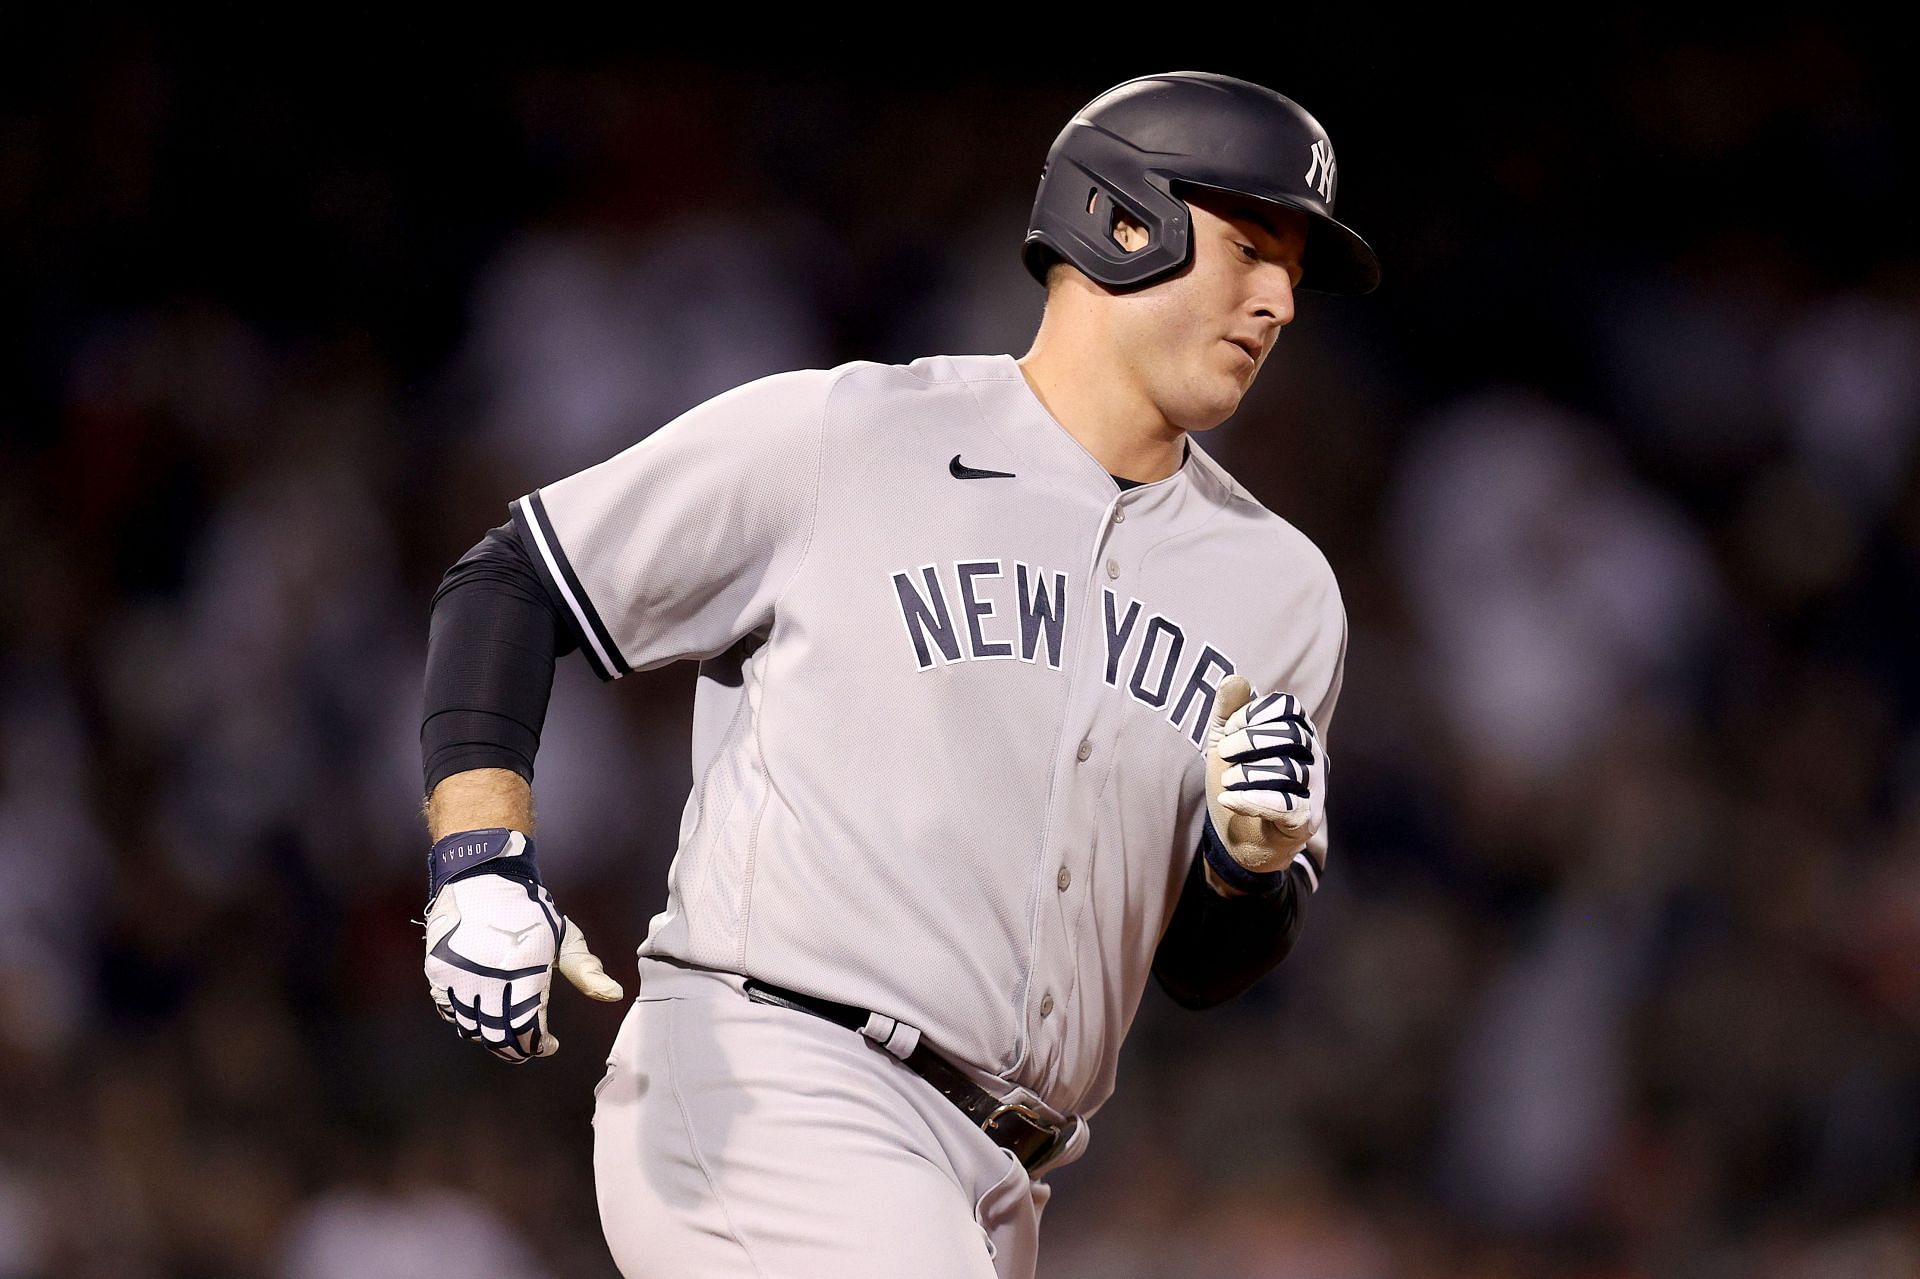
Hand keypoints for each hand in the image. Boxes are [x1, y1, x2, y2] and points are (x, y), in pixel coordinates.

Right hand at [423, 854, 623, 1062]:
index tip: (549, 1045)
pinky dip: (465, 1019)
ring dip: (490, 1035)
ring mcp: (458, 977)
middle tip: (527, 1044)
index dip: (538, 1045)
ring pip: (471, 1028)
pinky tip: (482, 1011)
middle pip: (497, 1036)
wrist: (482, 875)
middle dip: (516, 1047)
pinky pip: (449, 1011)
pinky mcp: (437, 972)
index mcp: (524, 972)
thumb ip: (586, 970)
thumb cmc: (529, 909)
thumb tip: (614, 995)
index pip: (527, 1030)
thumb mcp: (565, 936)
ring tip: (506, 1028)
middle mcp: (488, 978)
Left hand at [1204, 674, 1324, 875]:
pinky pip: (1286, 804)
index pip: (1288, 707)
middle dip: (1251, 740)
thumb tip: (1235, 679)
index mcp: (1297, 733)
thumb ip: (1227, 712)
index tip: (1229, 729)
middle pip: (1293, 735)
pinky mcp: (1306, 821)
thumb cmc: (1237, 783)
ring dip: (1247, 774)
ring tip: (1227, 782)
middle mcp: (1314, 757)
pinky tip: (1229, 799)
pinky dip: (1251, 800)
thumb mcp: (1223, 744)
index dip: (1255, 712)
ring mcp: (1315, 790)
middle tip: (1224, 753)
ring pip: (1289, 770)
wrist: (1236, 837)